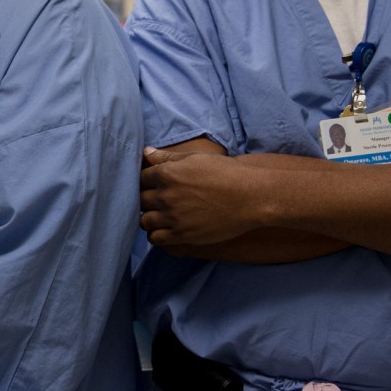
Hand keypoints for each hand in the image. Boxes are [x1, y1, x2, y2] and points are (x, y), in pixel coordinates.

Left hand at [140, 147, 258, 247]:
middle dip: (147, 200)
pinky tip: (165, 230)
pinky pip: (155, 239)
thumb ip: (167, 157)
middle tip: (157, 201)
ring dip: (150, 218)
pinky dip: (156, 235)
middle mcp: (165, 196)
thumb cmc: (225, 173)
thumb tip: (146, 152)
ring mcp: (172, 217)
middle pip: (140, 200)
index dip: (146, 182)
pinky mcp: (181, 235)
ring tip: (160, 216)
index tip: (153, 185)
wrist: (250, 196)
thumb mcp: (195, 159)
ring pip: (145, 221)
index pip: (140, 178)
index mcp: (166, 173)